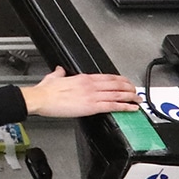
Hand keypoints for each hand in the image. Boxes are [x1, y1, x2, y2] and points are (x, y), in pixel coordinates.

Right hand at [21, 66, 140, 117]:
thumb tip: (60, 70)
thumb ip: (59, 73)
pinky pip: (112, 105)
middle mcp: (90, 85)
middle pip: (116, 84)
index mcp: (83, 78)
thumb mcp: (53, 77)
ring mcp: (92, 95)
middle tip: (136, 92)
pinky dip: (124, 107)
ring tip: (138, 100)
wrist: (41, 98)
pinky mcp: (91, 106)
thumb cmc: (46, 91)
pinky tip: (131, 109)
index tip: (125, 82)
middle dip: (129, 88)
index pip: (107, 77)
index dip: (119, 79)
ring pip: (118, 94)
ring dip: (130, 97)